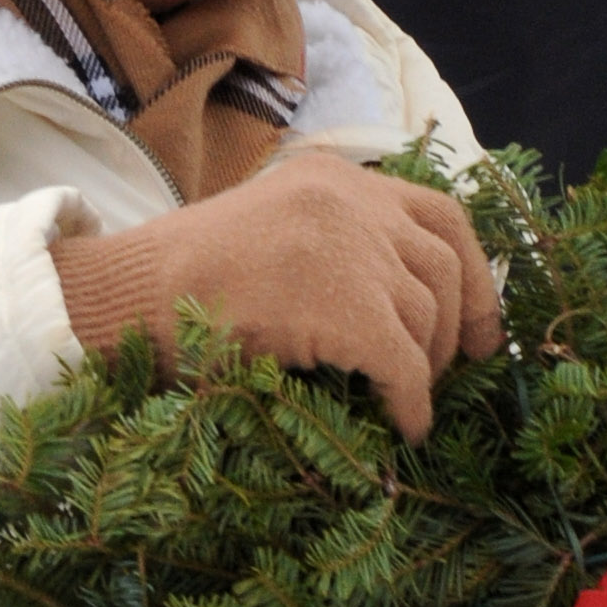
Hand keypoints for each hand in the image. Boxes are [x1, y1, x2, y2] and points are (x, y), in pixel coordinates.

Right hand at [51, 150, 500, 441]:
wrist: (125, 300)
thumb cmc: (183, 283)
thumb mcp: (272, 232)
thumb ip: (336, 242)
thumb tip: (408, 302)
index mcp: (336, 177)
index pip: (440, 213)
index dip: (474, 272)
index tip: (480, 323)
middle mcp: (353, 201)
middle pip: (447, 263)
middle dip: (462, 324)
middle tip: (454, 372)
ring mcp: (351, 250)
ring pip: (428, 318)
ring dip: (428, 368)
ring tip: (409, 400)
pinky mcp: (345, 308)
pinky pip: (406, 367)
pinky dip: (411, 404)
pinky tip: (403, 429)